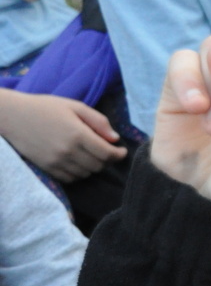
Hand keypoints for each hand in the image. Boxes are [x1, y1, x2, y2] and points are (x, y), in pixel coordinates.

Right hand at [0, 89, 126, 181]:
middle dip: (107, 160)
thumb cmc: (45, 107)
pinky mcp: (47, 168)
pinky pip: (71, 179)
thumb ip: (98, 121)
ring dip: (94, 167)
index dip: (119, 154)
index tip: (122, 151)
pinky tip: (79, 162)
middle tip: (108, 151)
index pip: (107, 154)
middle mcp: (68, 151)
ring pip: (86, 174)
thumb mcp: (75, 106)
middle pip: (98, 166)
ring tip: (92, 155)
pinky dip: (79, 173)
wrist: (12, 116)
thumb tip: (114, 138)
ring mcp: (56, 162)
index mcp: (77, 134)